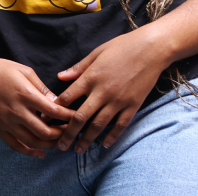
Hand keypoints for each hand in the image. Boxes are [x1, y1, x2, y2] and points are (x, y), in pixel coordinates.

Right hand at [0, 56, 74, 158]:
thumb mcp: (24, 71)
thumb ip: (41, 88)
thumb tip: (57, 102)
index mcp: (25, 94)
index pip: (53, 110)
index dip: (69, 116)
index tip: (79, 117)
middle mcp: (16, 111)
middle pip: (45, 131)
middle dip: (62, 133)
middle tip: (72, 132)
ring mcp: (6, 121)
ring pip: (33, 141)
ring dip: (50, 145)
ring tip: (60, 142)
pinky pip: (15, 145)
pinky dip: (29, 153)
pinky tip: (40, 154)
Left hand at [54, 28, 167, 152]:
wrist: (152, 49)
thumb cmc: (122, 47)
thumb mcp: (96, 53)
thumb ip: (78, 68)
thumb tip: (60, 77)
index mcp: (90, 77)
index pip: (67, 98)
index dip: (54, 110)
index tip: (46, 120)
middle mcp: (102, 92)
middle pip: (80, 117)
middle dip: (69, 133)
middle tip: (60, 145)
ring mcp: (118, 100)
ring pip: (99, 125)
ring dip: (87, 139)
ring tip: (78, 150)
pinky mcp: (133, 105)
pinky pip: (120, 125)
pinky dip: (112, 136)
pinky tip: (104, 145)